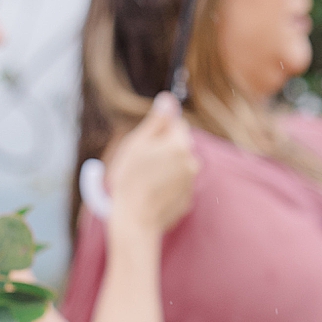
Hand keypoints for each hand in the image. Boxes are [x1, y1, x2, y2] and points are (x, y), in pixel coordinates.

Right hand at [105, 94, 198, 234]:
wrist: (135, 221)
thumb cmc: (130, 180)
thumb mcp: (138, 144)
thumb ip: (157, 121)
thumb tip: (168, 99)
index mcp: (180, 145)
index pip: (177, 125)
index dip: (159, 132)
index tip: (144, 145)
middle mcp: (191, 162)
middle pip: (179, 146)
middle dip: (164, 150)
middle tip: (142, 164)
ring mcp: (190, 183)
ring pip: (178, 166)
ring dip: (166, 168)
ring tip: (145, 181)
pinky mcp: (187, 201)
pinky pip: (177, 185)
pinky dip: (167, 187)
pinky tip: (151, 195)